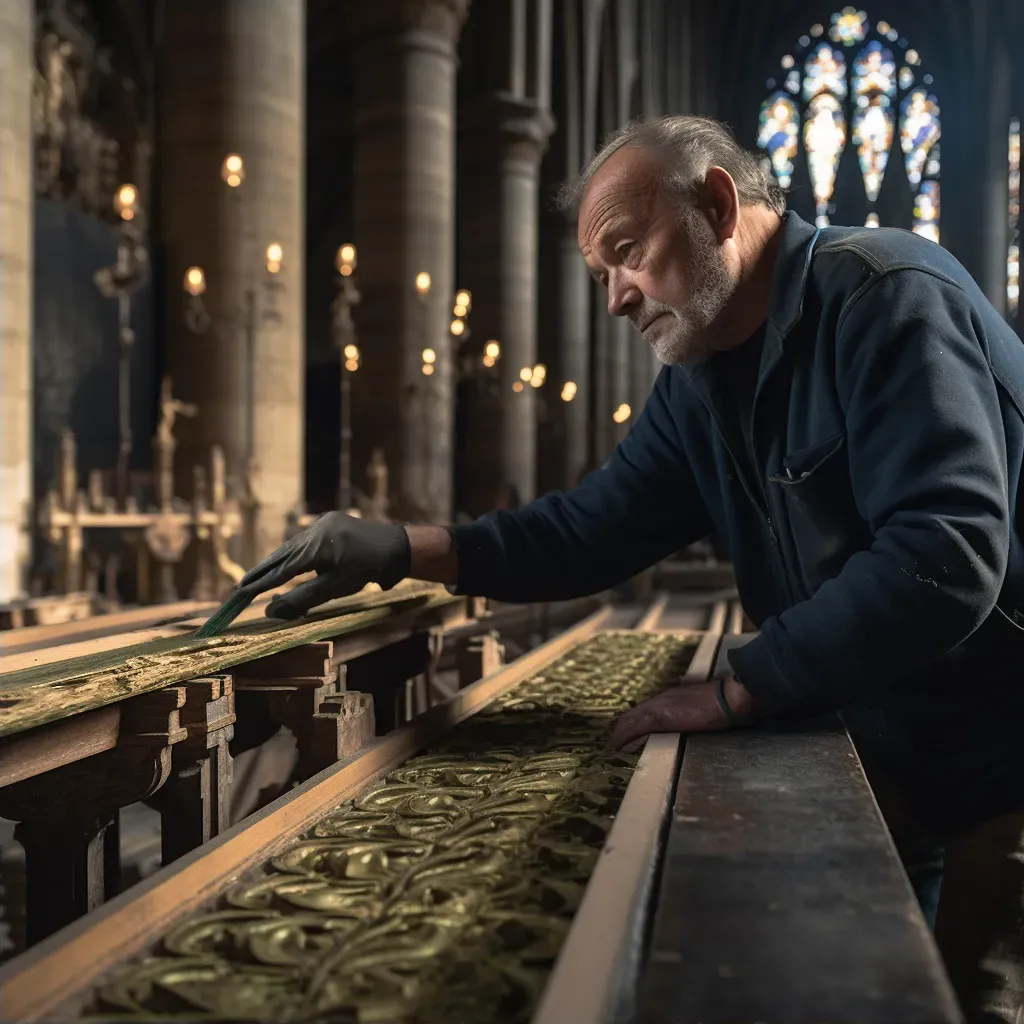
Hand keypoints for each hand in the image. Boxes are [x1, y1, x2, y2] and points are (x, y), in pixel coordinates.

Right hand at [235, 512, 410, 619]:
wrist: (395, 547)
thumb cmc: (366, 570)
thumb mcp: (334, 588)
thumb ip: (302, 599)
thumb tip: (270, 610)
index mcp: (315, 546)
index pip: (280, 569)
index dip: (259, 583)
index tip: (239, 594)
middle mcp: (314, 530)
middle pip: (281, 555)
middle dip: (261, 572)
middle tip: (239, 587)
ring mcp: (321, 524)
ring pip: (291, 547)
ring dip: (275, 563)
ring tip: (257, 578)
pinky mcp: (328, 523)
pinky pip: (303, 541)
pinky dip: (291, 555)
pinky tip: (285, 563)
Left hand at [607, 674, 753, 749]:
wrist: (726, 698)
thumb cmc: (719, 704)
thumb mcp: (699, 707)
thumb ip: (689, 712)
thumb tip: (692, 720)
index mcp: (668, 699)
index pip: (642, 711)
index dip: (631, 724)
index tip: (624, 736)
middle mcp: (658, 700)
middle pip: (630, 716)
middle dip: (620, 731)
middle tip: (613, 745)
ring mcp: (656, 707)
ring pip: (628, 721)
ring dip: (618, 736)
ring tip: (611, 749)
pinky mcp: (658, 717)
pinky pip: (633, 728)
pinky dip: (622, 738)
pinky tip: (616, 747)